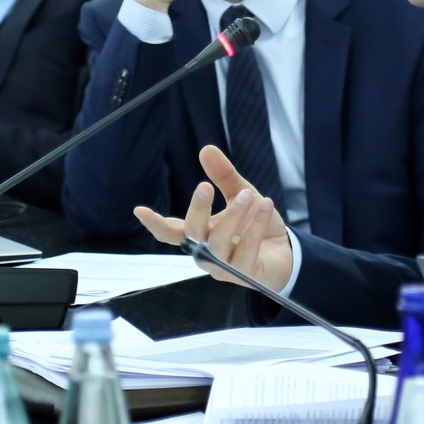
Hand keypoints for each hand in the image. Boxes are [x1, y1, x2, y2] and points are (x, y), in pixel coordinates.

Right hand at [134, 145, 292, 289]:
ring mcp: (223, 266)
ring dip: (232, 216)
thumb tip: (206, 149)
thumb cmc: (254, 226)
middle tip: (204, 186)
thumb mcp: (241, 195)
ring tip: (248, 195)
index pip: (171, 231)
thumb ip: (224, 176)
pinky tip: (265, 205)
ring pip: (218, 243)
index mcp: (199, 234)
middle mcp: (206, 252)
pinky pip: (246, 250)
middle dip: (197, 210)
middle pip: (192, 234)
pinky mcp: (244, 274)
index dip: (155, 223)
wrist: (285, 253)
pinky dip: (256, 226)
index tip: (139, 210)